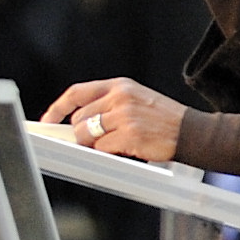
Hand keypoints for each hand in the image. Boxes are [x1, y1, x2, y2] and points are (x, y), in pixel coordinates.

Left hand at [43, 79, 185, 165]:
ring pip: (86, 135)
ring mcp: (125, 116)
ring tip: (115, 143)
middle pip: (79, 119)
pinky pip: (102, 148)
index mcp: (120, 86)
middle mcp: (120, 97)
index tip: (48, 119)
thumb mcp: (136, 99)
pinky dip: (109, 153)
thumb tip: (78, 121)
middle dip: (82, 133)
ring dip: (94, 144)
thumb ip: (108, 104)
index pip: (77, 92)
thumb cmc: (164, 118)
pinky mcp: (130, 135)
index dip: (58, 107)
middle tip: (98, 140)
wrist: (191, 131)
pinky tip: (126, 148)